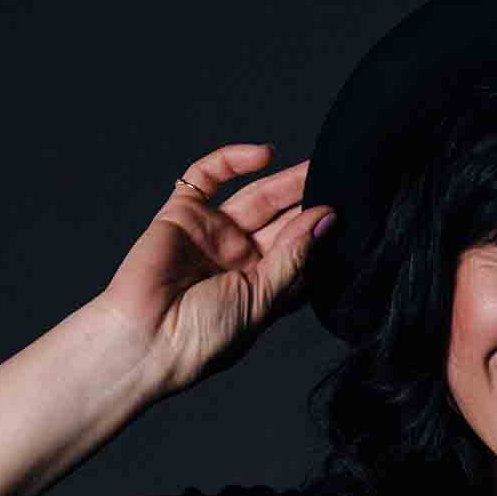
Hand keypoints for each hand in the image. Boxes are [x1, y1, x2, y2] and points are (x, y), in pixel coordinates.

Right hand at [92, 142, 335, 396]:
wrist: (147, 341)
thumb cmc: (204, 337)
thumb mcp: (262, 299)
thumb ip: (294, 256)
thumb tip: (326, 218)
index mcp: (262, 287)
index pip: (299, 251)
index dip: (321, 233)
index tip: (350, 215)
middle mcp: (239, 259)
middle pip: (281, 221)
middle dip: (307, 199)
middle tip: (338, 176)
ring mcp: (212, 235)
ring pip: (254, 196)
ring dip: (284, 180)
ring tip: (315, 165)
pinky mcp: (183, 214)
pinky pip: (208, 177)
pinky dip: (232, 160)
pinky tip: (263, 154)